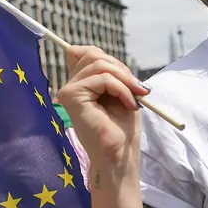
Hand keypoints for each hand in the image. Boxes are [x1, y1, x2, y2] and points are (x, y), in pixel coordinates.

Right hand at [55, 45, 148, 168]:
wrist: (120, 156)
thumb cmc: (121, 128)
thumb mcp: (120, 90)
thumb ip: (108, 71)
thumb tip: (96, 52)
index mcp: (81, 84)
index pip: (87, 52)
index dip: (109, 59)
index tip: (129, 81)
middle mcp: (70, 86)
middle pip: (93, 55)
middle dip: (122, 69)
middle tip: (139, 90)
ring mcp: (67, 91)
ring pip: (99, 65)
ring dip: (125, 80)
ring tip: (136, 98)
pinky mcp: (70, 96)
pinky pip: (101, 79)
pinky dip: (121, 89)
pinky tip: (129, 105)